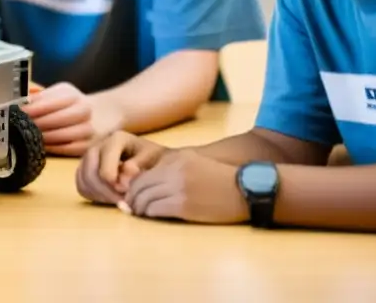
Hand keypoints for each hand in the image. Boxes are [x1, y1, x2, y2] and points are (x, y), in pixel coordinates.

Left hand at [23, 83, 125, 155]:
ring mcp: (87, 131)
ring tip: (26, 135)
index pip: (48, 103)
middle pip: (53, 120)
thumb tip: (22, 102)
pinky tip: (40, 144)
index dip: (31, 109)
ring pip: (58, 136)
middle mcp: (83, 112)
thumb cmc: (76, 103)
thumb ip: (42, 96)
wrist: (106, 114)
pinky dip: (50, 147)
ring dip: (40, 136)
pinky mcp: (88, 147)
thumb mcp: (62, 92)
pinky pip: (65, 149)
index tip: (17, 111)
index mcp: (74, 96)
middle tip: (18, 125)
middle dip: (34, 123)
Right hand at [76, 131, 167, 205]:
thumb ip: (138, 165)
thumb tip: (125, 174)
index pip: (105, 160)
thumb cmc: (153, 159)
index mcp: (116, 138)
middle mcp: (99, 144)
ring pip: (84, 179)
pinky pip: (81, 185)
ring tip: (118, 201)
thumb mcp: (152, 159)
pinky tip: (109, 198)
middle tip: (122, 201)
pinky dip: (93, 195)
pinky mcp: (85, 170)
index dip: (113, 179)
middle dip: (106, 190)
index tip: (126, 191)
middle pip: (90, 170)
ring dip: (100, 194)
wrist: (151, 160)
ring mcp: (89, 157)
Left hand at [124, 149, 247, 223]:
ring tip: (138, 213)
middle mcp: (173, 171)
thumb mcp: (194, 162)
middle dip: (131, 197)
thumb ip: (172, 167)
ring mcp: (177, 187)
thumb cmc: (221, 178)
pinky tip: (151, 216)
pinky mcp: (183, 205)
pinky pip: (155, 209)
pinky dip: (149, 214)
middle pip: (139, 185)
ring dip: (138, 208)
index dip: (133, 185)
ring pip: (144, 198)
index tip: (131, 194)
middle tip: (129, 206)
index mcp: (175, 159)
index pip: (143, 172)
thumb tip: (147, 179)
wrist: (246, 189)